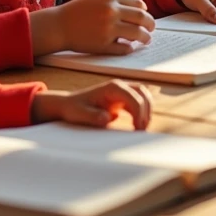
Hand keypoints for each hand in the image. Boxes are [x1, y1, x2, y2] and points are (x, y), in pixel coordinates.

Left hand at [31, 81, 151, 129]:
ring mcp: (121, 92)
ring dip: (146, 109)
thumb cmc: (74, 109)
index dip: (138, 111)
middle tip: (142, 128)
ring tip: (142, 127)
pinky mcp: (121, 99)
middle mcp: (118, 86)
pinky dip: (142, 111)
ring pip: (142, 95)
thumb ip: (93, 116)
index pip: (132, 96)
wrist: (69, 105)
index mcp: (111, 88)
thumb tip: (108, 118)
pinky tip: (138, 125)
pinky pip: (138, 101)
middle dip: (146, 109)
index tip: (137, 128)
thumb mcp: (80, 114)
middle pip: (142, 91)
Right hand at [41, 0, 155, 54]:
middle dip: (151, 24)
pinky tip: (128, 47)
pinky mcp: (104, 45)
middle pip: (142, 18)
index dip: (144, 12)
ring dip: (145, 38)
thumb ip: (116, 3)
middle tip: (151, 29)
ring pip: (138, 34)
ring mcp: (108, 29)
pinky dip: (129, 48)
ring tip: (145, 39)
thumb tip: (140, 11)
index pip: (139, 4)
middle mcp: (112, 12)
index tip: (145, 17)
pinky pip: (125, 48)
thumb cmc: (78, 12)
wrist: (58, 25)